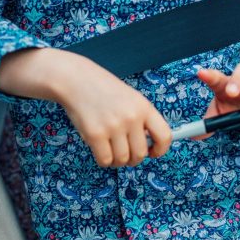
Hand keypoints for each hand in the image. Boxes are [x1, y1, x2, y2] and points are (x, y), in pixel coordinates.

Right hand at [0, 49, 171, 165]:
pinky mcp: (95, 134)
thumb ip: (141, 119)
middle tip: (125, 153)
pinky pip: (105, 160)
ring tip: (110, 149)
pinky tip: (100, 149)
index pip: (164, 136)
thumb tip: (150, 146)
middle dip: (133, 158)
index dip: (160, 150)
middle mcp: (131, 117)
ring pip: (122, 160)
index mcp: (144, 107)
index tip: (152, 153)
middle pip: (140, 154)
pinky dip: (103, 160)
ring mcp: (113, 126)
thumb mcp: (130, 98)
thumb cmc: (102, 90)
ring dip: (116, 160)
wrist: (76, 80)